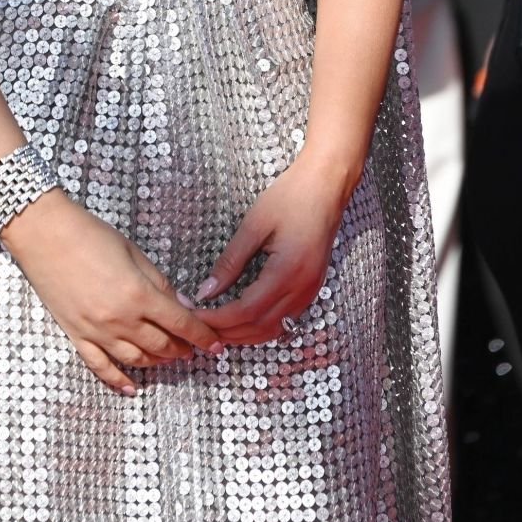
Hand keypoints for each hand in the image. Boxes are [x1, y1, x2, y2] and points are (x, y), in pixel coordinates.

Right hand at [2, 189, 223, 394]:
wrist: (44, 234)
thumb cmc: (90, 234)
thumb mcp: (133, 251)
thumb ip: (159, 282)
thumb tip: (182, 306)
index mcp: (139, 294)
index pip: (181, 324)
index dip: (202, 336)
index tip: (215, 345)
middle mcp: (120, 319)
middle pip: (162, 345)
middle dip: (182, 348)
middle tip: (191, 348)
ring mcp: (97, 332)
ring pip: (136, 360)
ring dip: (158, 362)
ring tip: (168, 358)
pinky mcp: (76, 336)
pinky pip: (101, 367)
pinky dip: (119, 381)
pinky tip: (132, 387)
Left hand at [192, 151, 352, 345]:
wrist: (326, 186)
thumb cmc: (290, 197)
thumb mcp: (254, 224)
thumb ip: (230, 260)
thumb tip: (206, 290)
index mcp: (287, 271)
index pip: (247, 311)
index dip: (219, 319)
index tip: (195, 315)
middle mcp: (302, 289)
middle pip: (260, 327)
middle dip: (228, 332)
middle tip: (200, 327)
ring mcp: (310, 291)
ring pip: (274, 329)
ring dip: (244, 335)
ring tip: (217, 328)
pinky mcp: (311, 288)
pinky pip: (285, 320)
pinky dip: (261, 327)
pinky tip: (243, 321)